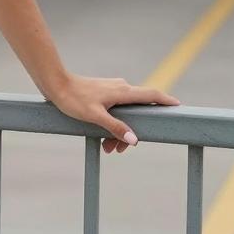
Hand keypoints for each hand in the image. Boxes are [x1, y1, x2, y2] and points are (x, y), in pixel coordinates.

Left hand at [48, 73, 180, 153]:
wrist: (54, 83)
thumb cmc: (73, 98)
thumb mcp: (94, 116)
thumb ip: (115, 127)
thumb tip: (135, 140)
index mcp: (122, 91)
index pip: (151, 95)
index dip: (166, 101)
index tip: (179, 106)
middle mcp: (120, 88)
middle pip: (137, 112)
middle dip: (133, 132)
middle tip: (120, 150)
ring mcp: (111, 90)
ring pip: (124, 114)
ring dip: (119, 131)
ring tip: (107, 148)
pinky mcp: (102, 93)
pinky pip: (114, 111)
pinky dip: (112, 124)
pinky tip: (102, 139)